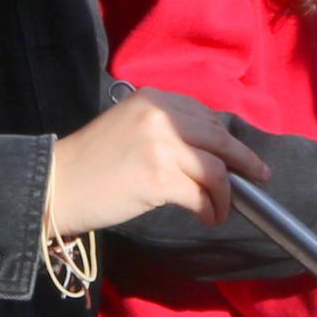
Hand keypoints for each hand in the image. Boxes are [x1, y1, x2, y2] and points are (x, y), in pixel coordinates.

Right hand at [48, 87, 267, 233]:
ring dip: (226, 194)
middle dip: (244, 162)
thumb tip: (211, 152)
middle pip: (220, 138)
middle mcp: (160, 116)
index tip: (238, 156)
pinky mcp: (159, 178)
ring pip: (216, 169)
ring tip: (222, 209)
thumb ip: (167, 129)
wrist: (58, 184)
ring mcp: (160, 146)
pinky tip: (207, 217)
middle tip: (258, 177)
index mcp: (153, 99)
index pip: (206, 116)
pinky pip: (200, 195)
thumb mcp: (130, 126)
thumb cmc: (92, 161)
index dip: (226, 139)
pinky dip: (210, 210)